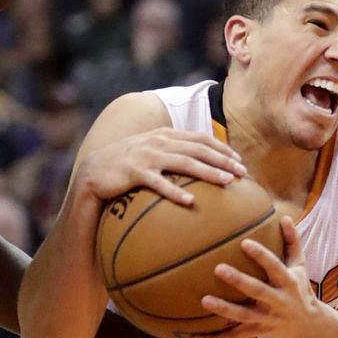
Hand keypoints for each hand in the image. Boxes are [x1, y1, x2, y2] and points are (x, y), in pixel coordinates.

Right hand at [76, 128, 246, 205]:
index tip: (239, 160)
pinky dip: (174, 191)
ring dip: (208, 172)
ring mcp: (147, 156)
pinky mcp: (135, 172)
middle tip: (242, 173)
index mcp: (165, 136)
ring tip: (226, 183)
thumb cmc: (127, 165)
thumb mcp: (151, 153)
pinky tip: (189, 201)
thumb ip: (172, 153)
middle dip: (223, 160)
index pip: (200, 139)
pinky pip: (159, 183)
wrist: (95, 171)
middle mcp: (159, 142)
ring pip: (184, 162)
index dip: (221, 148)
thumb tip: (198, 166)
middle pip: (198, 149)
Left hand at [190, 217, 316, 337]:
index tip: (244, 242)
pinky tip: (193, 336)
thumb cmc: (299, 290)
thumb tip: (285, 216)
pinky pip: (232, 337)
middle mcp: (278, 302)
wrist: (308, 327)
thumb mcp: (300, 267)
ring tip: (204, 301)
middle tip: (218, 268)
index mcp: (288, 283)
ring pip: (243, 316)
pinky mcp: (256, 332)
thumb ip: (292, 242)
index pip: (275, 267)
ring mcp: (266, 320)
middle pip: (257, 291)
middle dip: (239, 281)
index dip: (261, 255)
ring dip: (224, 310)